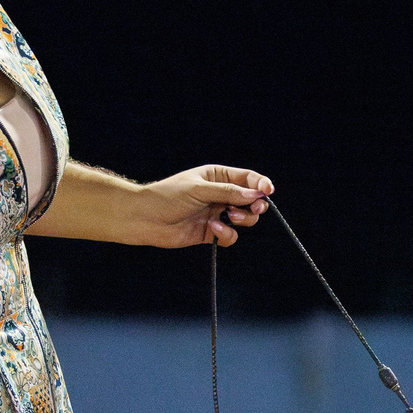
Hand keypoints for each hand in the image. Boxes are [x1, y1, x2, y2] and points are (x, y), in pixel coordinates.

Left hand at [134, 164, 273, 247]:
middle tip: (254, 209)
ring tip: (227, 217)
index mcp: (218, 176)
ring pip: (244, 219)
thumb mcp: (200, 189)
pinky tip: (212, 229)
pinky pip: (230, 235)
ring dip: (241, 220)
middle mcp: (220, 194)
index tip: (268, 192)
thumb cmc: (168, 197)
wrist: (145, 218)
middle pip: (251, 201)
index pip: (248, 179)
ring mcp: (217, 213)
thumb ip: (229, 192)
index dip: (261, 185)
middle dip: (255, 206)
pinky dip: (226, 234)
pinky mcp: (211, 232)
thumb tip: (256, 195)